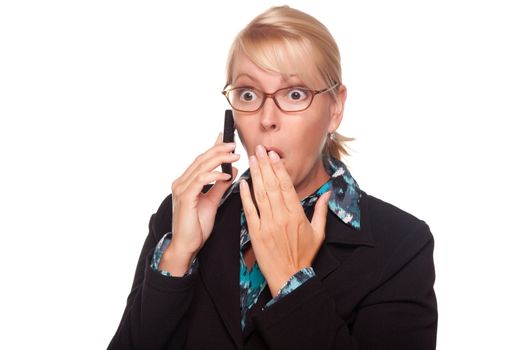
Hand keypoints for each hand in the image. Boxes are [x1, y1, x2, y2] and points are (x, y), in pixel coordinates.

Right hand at [160, 133, 239, 275]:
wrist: (187, 246)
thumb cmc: (197, 227)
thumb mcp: (213, 202)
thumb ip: (220, 186)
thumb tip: (231, 171)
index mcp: (186, 182)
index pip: (201, 160)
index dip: (213, 147)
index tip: (226, 138)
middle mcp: (181, 182)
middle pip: (201, 159)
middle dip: (219, 150)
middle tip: (234, 145)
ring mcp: (181, 189)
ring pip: (201, 166)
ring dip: (219, 159)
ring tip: (235, 157)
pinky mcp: (185, 197)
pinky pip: (200, 180)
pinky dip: (214, 175)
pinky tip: (226, 175)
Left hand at [239, 145, 330, 295]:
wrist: (290, 277)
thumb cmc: (304, 255)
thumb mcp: (319, 232)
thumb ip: (321, 210)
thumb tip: (328, 193)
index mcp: (296, 214)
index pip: (286, 185)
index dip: (279, 168)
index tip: (274, 155)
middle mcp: (281, 216)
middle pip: (271, 185)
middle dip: (265, 165)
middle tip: (259, 149)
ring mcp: (267, 224)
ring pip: (260, 194)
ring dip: (255, 175)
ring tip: (252, 160)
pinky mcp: (255, 233)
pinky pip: (249, 211)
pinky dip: (245, 196)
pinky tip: (243, 183)